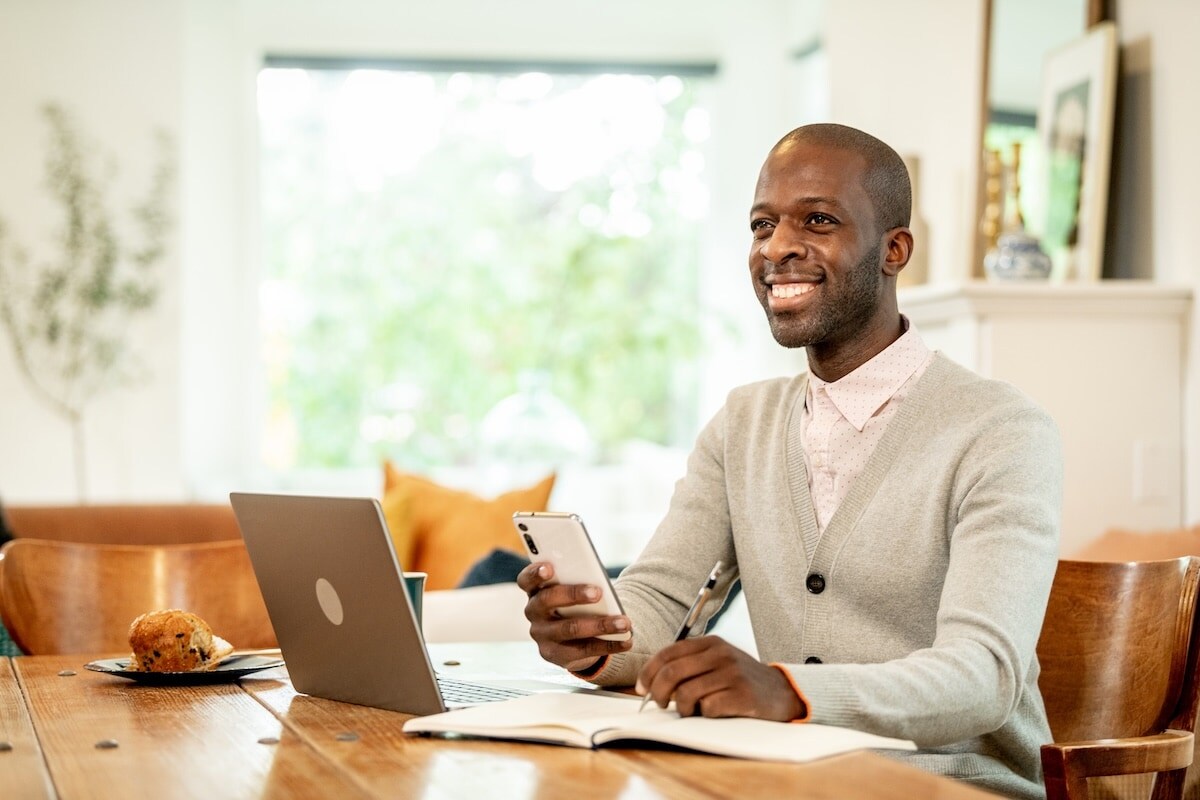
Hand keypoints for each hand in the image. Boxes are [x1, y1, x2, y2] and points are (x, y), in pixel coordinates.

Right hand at [517, 562, 632, 672]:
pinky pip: (583, 650)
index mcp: (535, 590)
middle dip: (574, 594)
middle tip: (598, 592)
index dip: (535, 573)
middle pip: (547, 600)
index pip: (526, 580)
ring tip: (624, 623)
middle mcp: (533, 612)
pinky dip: (608, 645)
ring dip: (600, 625)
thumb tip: (598, 581)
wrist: (571, 640)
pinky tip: (626, 640)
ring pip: (570, 628)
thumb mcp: (571, 591)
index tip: (549, 567)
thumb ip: (576, 581)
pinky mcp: (555, 655)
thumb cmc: (574, 604)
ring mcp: (542, 635)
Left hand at [636, 635, 803, 720]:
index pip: (667, 653)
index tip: (642, 689)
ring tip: (688, 710)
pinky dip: (703, 714)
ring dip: (681, 707)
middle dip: (658, 692)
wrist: (780, 691)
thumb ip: (689, 665)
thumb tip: (651, 683)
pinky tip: (711, 712)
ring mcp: (732, 674)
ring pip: (686, 692)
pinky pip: (708, 707)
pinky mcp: (742, 695)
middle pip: (672, 673)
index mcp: (710, 643)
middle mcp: (720, 654)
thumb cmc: (740, 679)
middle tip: (659, 704)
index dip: (648, 673)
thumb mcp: (716, 661)